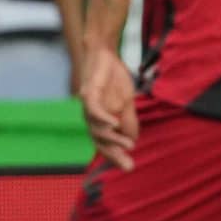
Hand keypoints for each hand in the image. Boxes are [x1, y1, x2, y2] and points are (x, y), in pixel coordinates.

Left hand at [79, 48, 138, 170]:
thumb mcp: (126, 103)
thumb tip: (133, 141)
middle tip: (128, 165)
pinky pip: (94, 110)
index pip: (106, 144)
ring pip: (96, 128)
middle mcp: (91, 118)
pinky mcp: (88, 93)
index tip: (128, 167)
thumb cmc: (114, 78)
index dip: (116, 156)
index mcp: (100, 121)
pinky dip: (104, 118)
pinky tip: (114, 124)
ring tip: (127, 145)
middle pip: (99, 141)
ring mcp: (88, 107)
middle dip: (114, 154)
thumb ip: (128, 121)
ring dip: (112, 138)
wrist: (104, 54)